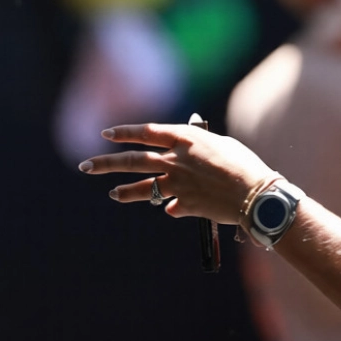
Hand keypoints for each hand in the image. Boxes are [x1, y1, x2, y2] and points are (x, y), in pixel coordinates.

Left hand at [79, 122, 275, 225]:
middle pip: (133, 160)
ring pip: (141, 186)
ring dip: (125, 190)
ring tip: (112, 193)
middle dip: (106, 163)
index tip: (106, 134)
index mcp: (185, 138)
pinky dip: (168, 205)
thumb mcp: (219, 145)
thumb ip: (195, 149)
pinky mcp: (184, 204)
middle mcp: (175, 160)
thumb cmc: (243, 163)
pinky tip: (166, 208)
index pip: (146, 132)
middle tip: (85, 166)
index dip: (124, 133)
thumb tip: (179, 158)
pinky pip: (169, 205)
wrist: (255, 194)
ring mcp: (177, 184)